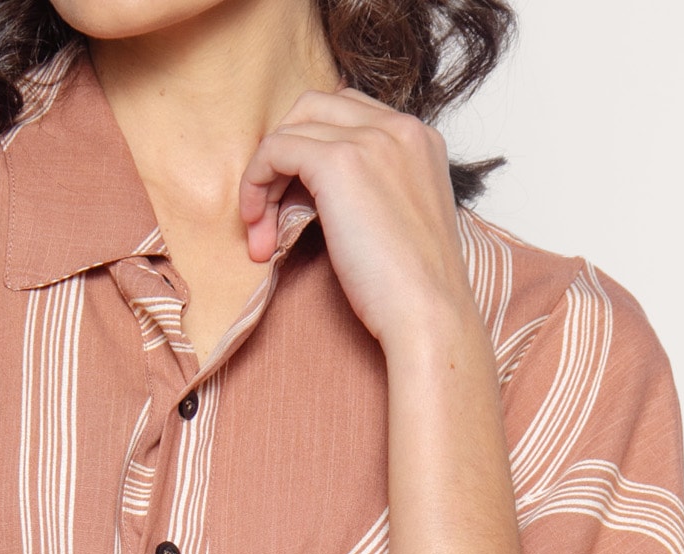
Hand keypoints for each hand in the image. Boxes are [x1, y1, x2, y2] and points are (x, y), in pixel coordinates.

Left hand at [238, 88, 476, 350]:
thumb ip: (371, 193)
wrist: (428, 315)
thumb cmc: (412, 291)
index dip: (309, 155)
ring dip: (264, 177)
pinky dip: (255, 183)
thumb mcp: (397, 224)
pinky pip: (276, 149)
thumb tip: (317, 196)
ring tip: (261, 233)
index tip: (294, 208)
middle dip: (283, 157)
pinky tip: (258, 228)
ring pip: (292, 127)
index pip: (348, 117)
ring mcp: (371, 140)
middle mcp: (400, 127)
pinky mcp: (340, 163)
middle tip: (268, 218)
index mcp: (419, 141)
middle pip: (315, 109)